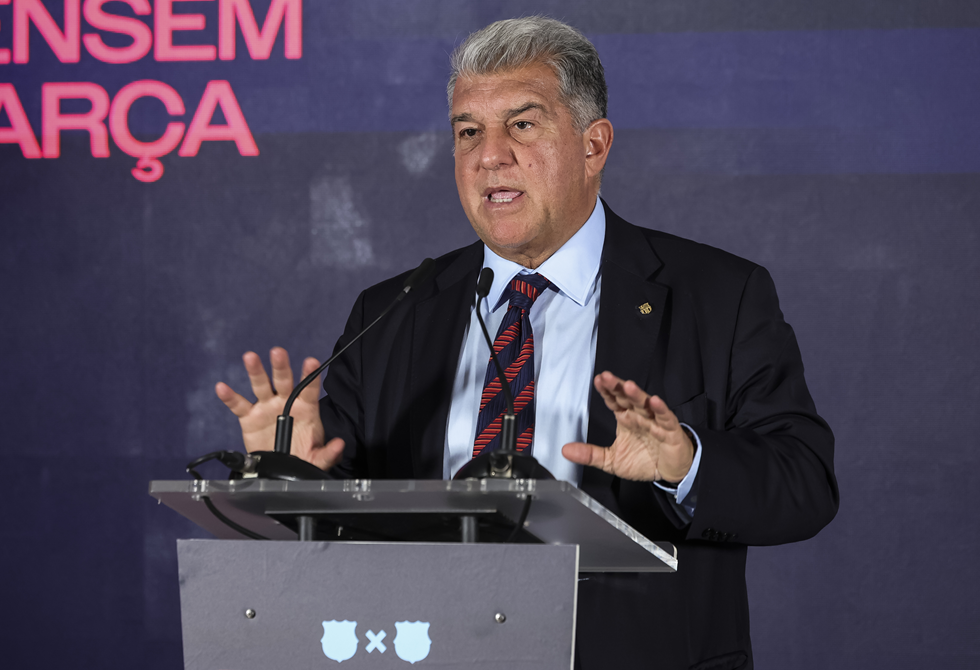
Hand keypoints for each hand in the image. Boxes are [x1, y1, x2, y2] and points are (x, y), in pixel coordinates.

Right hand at [215, 347, 344, 469]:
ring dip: (256, 372)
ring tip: (250, 357)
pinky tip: (222, 388)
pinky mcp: (249, 417)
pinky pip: (238, 405)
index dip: (310, 376)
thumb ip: (328, 453)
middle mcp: (285, 403)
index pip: (309, 389)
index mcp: (305, 409)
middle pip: (283, 381)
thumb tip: (340, 445)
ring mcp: (266, 407)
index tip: (311, 362)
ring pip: (261, 386)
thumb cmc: (301, 456)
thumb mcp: (317, 458)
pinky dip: (230, 397)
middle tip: (278, 352)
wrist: (279, 468)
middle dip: (281, 367)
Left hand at [561, 371, 693, 482]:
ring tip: (627, 385)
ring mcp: (655, 422)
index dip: (606, 391)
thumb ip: (590, 455)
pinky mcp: (670, 431)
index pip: (614, 401)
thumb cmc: (644, 461)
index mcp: (626, 419)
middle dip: (617, 387)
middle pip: (628, 398)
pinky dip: (661, 410)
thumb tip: (565, 450)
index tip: (597, 380)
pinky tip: (654, 402)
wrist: (670, 472)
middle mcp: (639, 416)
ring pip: (645, 405)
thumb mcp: (612, 460)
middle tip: (606, 377)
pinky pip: (666, 418)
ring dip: (637, 395)